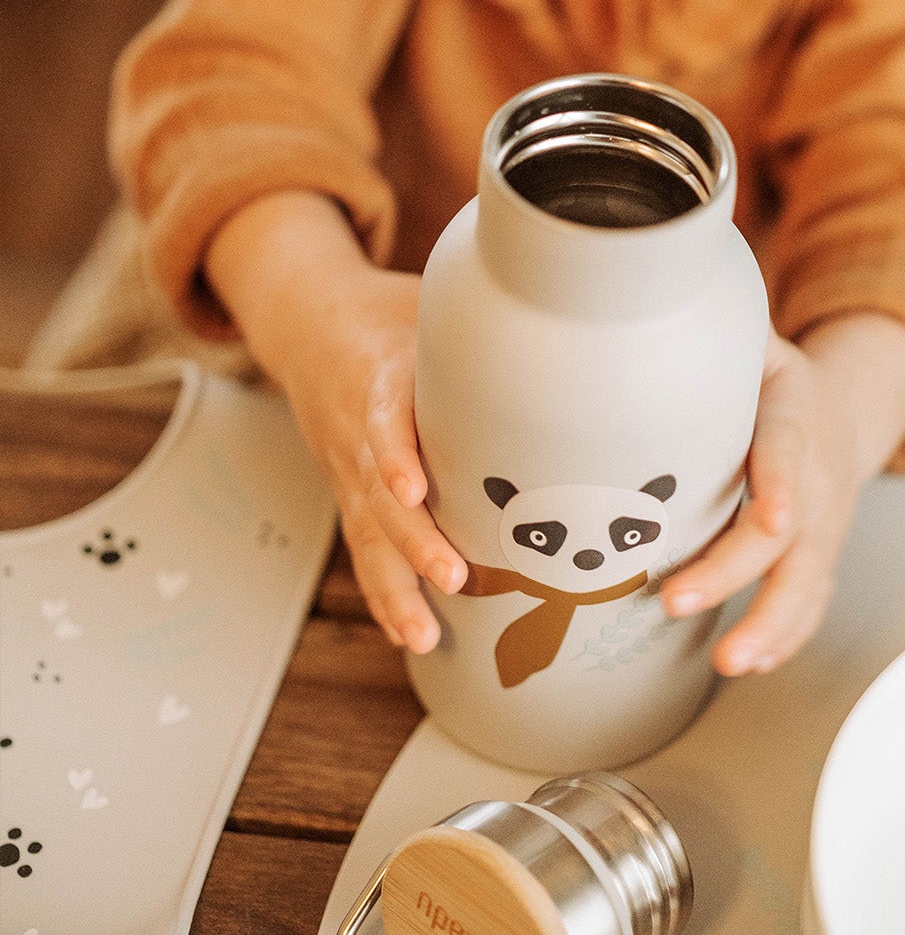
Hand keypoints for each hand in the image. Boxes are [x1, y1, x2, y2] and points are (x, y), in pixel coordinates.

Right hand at [205, 192, 464, 650]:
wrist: (311, 323)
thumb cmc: (390, 314)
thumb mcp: (429, 300)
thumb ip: (482, 314)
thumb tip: (562, 303)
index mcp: (379, 375)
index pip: (382, 416)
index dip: (394, 452)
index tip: (412, 486)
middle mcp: (358, 430)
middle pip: (379, 491)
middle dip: (413, 540)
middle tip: (453, 577)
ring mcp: (349, 468)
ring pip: (368, 532)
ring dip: (395, 586)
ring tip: (424, 634)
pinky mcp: (351, 493)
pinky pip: (363, 547)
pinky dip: (384, 592)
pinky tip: (409, 634)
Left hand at [658, 314, 904, 674]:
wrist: (839, 411)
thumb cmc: (775, 381)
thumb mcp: (755, 341)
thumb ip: (715, 333)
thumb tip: (652, 302)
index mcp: (796, 417)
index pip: (790, 452)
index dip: (783, 485)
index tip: (772, 514)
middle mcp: (817, 478)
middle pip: (788, 536)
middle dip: (736, 574)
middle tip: (678, 601)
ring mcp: (823, 525)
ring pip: (806, 582)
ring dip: (770, 627)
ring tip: (729, 661)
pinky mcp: (818, 557)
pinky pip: (810, 603)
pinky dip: (786, 637)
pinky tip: (753, 663)